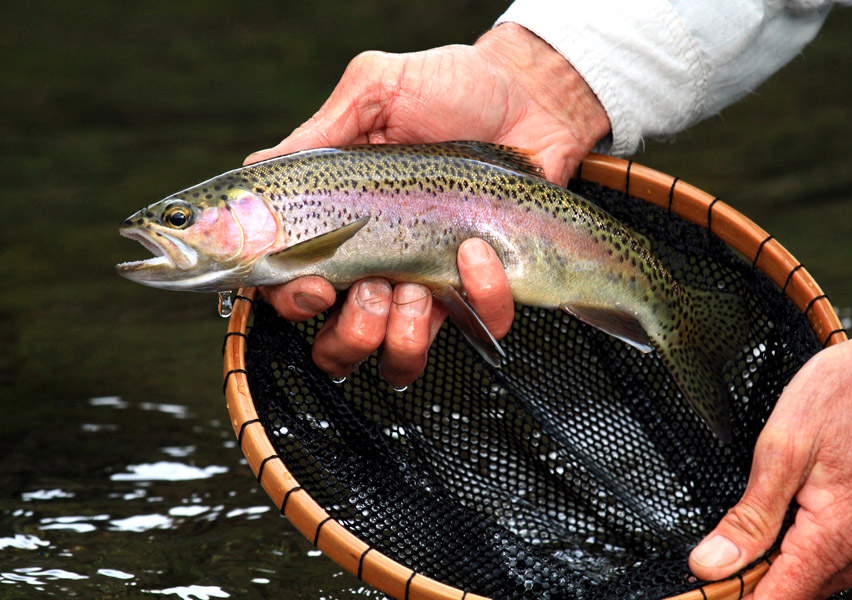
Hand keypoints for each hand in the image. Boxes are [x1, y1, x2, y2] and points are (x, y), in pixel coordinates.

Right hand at [248, 23, 608, 385]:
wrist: (529, 96)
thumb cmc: (451, 88)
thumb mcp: (376, 90)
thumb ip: (319, 131)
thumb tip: (257, 169)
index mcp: (343, 226)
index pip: (295, 288)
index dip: (292, 303)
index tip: (315, 287)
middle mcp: (380, 264)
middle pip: (339, 346)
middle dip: (350, 335)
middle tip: (372, 289)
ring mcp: (432, 280)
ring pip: (399, 358)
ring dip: (403, 335)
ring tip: (418, 286)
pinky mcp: (485, 284)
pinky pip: (481, 323)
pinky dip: (480, 297)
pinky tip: (479, 251)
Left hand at [689, 317, 851, 598]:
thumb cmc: (845, 394)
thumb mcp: (782, 446)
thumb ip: (750, 516)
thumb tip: (710, 564)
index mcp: (839, 533)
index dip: (733, 598)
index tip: (703, 588)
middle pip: (795, 592)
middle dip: (752, 577)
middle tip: (722, 543)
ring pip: (815, 578)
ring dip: (780, 561)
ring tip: (765, 512)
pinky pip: (838, 560)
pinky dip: (805, 547)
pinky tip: (796, 510)